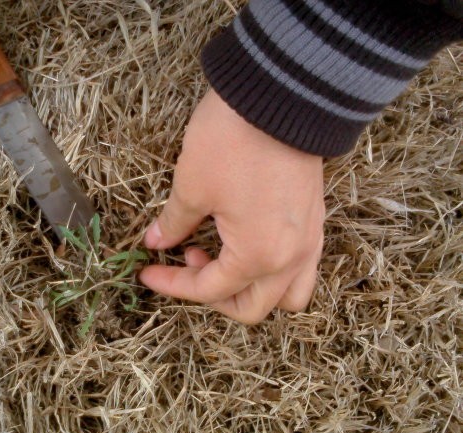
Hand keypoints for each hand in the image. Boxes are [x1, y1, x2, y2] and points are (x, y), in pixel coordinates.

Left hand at [140, 90, 324, 323]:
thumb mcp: (192, 187)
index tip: (147, 271)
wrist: (283, 93)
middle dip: (214, 299)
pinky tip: (245, 241)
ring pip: (287, 295)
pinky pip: (300, 267)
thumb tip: (156, 241)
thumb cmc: (234, 142)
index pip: (210, 292)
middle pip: (253, 308)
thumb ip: (174, 223)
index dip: (173, 286)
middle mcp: (291, 259)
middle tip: (188, 266)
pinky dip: (272, 269)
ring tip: (220, 257)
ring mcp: (309, 240)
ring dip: (251, 290)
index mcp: (258, 257)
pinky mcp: (316, 220)